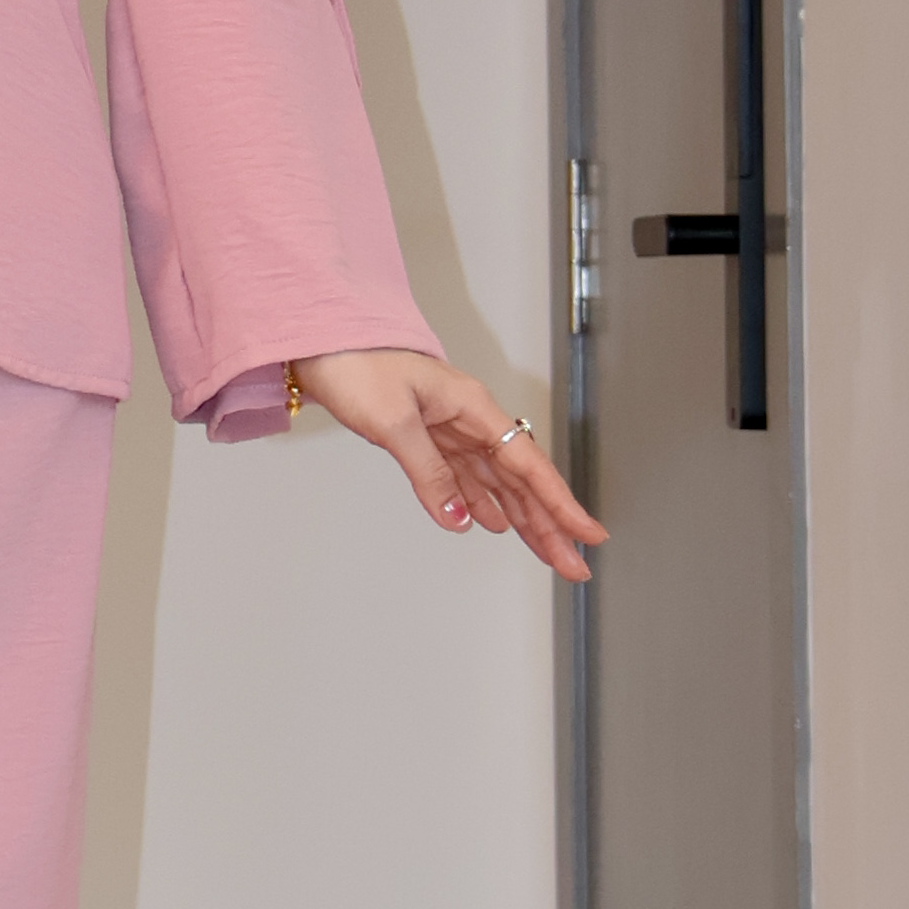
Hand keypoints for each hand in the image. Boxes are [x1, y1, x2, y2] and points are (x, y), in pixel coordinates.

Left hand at [292, 348, 606, 583]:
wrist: (322, 344)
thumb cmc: (357, 365)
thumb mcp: (393, 421)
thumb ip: (429, 472)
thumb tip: (458, 518)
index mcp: (473, 407)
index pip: (528, 464)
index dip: (560, 503)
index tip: (585, 533)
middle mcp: (469, 419)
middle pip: (520, 480)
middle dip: (549, 524)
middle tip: (572, 564)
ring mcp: (451, 430)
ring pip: (497, 483)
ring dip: (522, 520)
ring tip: (546, 553)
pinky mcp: (429, 438)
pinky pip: (467, 477)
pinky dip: (482, 503)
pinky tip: (493, 524)